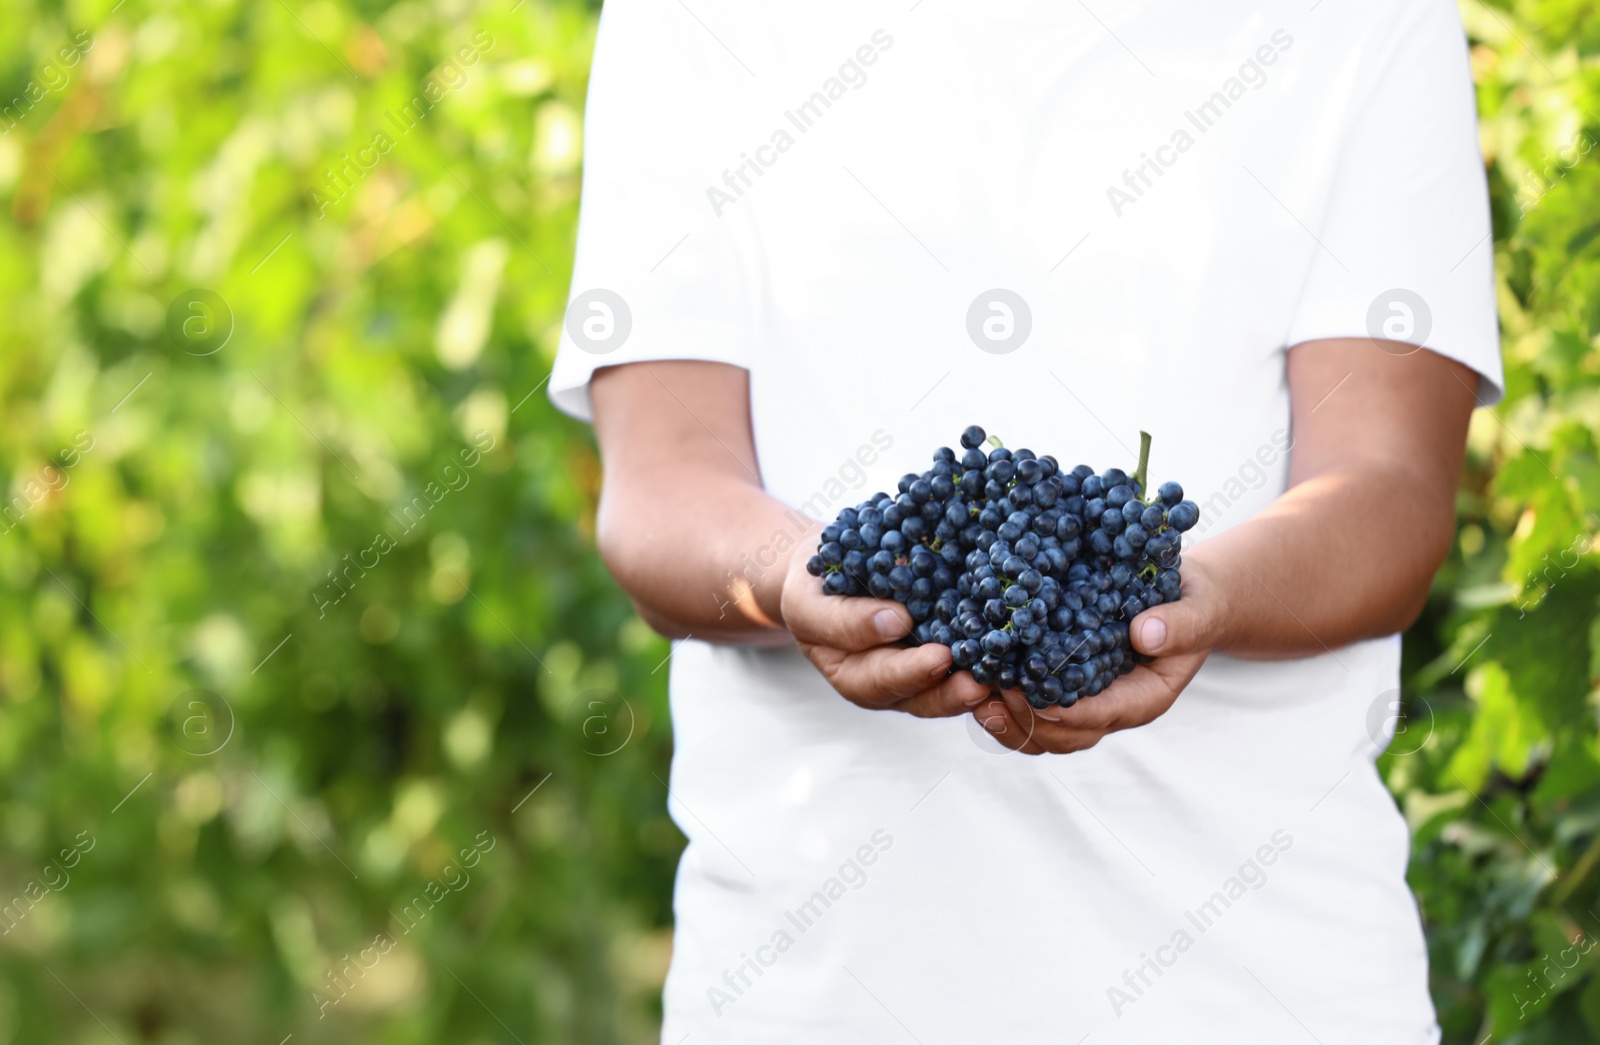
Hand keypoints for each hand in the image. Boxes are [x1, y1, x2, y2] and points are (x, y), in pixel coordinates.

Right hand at [778, 544, 989, 716]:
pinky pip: (969, 659)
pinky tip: (1016, 650)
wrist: (830, 568)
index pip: (881, 680)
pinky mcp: (946, 645)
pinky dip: (991, 658)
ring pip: (951, 686)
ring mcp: (920, 667)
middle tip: (978, 683)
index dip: (908, 671)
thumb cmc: (814, 588)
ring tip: (1003, 676)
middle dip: (951, 691)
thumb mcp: (808, 601)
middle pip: (923, 697)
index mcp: (853, 675)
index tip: (936, 655)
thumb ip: (841, 619)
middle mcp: (891, 681)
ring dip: (978, 682)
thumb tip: (896, 621)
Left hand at [970, 555, 1223, 753]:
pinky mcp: (1067, 685)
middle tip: (990, 694)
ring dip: (1007, 719)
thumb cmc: (1196, 605)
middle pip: (1064, 736)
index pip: (1102, 715)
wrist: (1188, 599)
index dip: (1067, 712)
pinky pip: (1032, 708)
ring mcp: (1087, 702)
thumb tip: (1144, 634)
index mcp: (1145, 698)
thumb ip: (1181, 626)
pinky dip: (1004, 701)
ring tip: (974, 695)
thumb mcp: (1199, 610)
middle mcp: (1112, 709)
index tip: (1034, 696)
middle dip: (1026, 721)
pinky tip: (978, 679)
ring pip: (1042, 731)